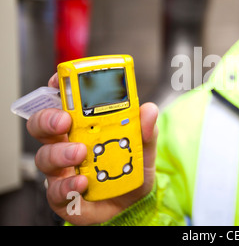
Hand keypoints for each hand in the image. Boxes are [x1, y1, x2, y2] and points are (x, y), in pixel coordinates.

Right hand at [27, 73, 158, 224]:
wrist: (133, 204)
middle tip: (65, 120)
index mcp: (83, 127)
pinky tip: (81, 181)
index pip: (63, 102)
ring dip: (60, 152)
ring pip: (45, 156)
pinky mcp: (63, 195)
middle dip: (48, 119)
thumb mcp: (144, 148)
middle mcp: (66, 144)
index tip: (58, 81)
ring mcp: (61, 170)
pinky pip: (55, 190)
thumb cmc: (130, 170)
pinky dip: (67, 184)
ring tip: (80, 153)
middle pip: (43, 125)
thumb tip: (148, 110)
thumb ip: (146, 130)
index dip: (58, 89)